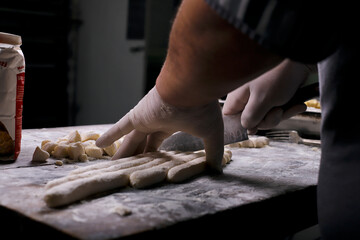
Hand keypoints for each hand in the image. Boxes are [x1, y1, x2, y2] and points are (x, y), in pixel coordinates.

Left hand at [96, 87, 223, 171]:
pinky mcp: (139, 114)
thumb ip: (213, 151)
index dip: (152, 154)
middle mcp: (157, 121)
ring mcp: (146, 117)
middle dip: (135, 156)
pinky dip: (110, 134)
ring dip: (122, 152)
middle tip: (127, 169)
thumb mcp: (211, 133)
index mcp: (172, 123)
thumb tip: (218, 169)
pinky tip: (99, 144)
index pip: (158, 142)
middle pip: (142, 143)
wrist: (194, 85)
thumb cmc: (203, 107)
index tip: (147, 165)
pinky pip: (121, 126)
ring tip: (112, 166)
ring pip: (131, 139)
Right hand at [223, 60, 308, 133]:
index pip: (230, 117)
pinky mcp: (274, 94)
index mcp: (237, 96)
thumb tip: (247, 127)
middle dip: (268, 120)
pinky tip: (297, 104)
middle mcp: (246, 96)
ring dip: (282, 114)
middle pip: (252, 120)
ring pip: (267, 115)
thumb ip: (250, 118)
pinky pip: (278, 108)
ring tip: (291, 105)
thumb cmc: (277, 76)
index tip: (255, 126)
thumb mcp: (261, 101)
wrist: (300, 58)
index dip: (242, 125)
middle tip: (277, 112)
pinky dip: (288, 108)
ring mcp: (260, 95)